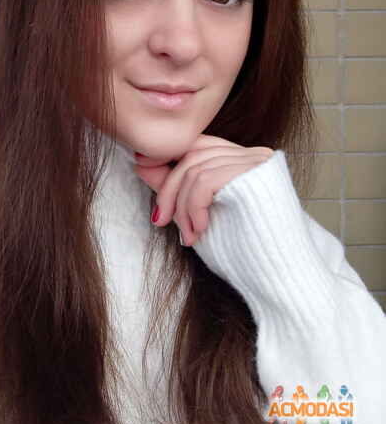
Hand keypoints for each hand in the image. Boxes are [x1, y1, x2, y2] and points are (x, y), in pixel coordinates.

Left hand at [133, 135, 273, 246]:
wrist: (281, 278)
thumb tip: (141, 162)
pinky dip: (193, 208)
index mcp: (243, 160)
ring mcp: (258, 161)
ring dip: (182, 206)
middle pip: (192, 153)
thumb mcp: (199, 214)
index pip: (196, 145)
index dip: (167, 160)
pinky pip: (206, 181)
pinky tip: (200, 230)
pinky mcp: (257, 173)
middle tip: (160, 219)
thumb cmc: (243, 251)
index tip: (147, 181)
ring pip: (195, 168)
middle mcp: (254, 154)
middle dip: (168, 188)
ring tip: (188, 235)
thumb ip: (175, 186)